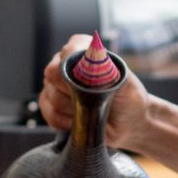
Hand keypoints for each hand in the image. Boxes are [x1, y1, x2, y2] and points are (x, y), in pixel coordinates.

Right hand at [38, 34, 151, 151]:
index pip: (68, 51)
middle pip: (52, 73)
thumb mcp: (127, 84)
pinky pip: (47, 112)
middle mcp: (68, 65)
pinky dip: (63, 121)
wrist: (129, 126)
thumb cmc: (130, 101)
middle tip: (93, 101)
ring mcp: (57, 85)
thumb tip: (93, 58)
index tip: (88, 83)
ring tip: (89, 112)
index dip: (74, 68)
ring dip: (70, 109)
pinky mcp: (52, 104)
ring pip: (49, 95)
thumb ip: (109, 70)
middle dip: (72, 92)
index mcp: (87, 52)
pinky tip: (78, 121)